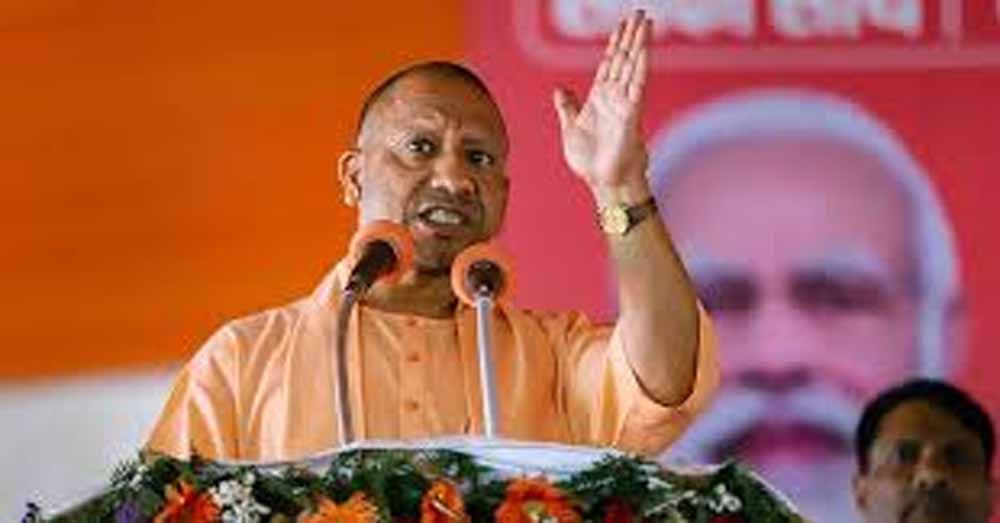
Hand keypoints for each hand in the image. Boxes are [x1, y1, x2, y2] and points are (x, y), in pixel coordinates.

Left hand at [553, 10, 651, 202]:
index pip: (609, 64)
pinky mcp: (631, 113)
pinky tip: (645, 48)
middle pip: (624, 59)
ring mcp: (625, 103)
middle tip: (640, 13)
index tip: (622, 25)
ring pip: (632, 66)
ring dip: (639, 43)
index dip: (616, 44)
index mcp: (600, 99)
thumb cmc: (590, 163)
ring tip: (646, 21)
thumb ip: (567, 107)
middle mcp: (615, 97)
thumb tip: (559, 89)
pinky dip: (641, 65)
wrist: (603, 183)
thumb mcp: (570, 129)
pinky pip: (637, 84)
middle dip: (631, 36)